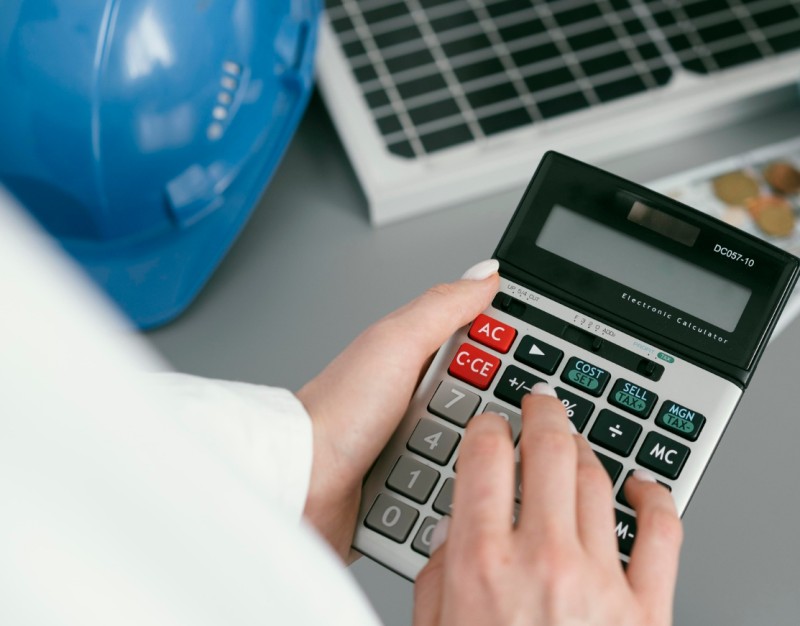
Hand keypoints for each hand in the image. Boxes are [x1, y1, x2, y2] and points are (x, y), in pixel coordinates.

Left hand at [296, 260, 499, 559]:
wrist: (301, 482)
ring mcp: (417, 444)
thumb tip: (486, 272)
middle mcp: (420, 399)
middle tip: (468, 425)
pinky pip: (456, 487)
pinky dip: (458, 491)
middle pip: (489, 405)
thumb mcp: (397, 345)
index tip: (532, 369)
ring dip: (473, 461)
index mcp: (418, 356)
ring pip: (478, 451)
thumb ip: (443, 307)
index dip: (514, 355)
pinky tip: (448, 490)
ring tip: (446, 460)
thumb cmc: (335, 412)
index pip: (487, 347)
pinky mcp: (415, 486)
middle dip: (491, 420)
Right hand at [414, 384, 682, 625]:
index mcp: (481, 563)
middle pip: (549, 452)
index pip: (486, 457)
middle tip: (541, 404)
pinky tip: (643, 488)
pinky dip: (656, 499)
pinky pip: (663, 534)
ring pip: (598, 480)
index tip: (491, 425)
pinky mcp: (646, 609)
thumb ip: (440, 571)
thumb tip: (458, 529)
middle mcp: (541, 561)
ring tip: (577, 443)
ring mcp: (599, 581)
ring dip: (585, 449)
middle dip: (543, 414)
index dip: (489, 426)